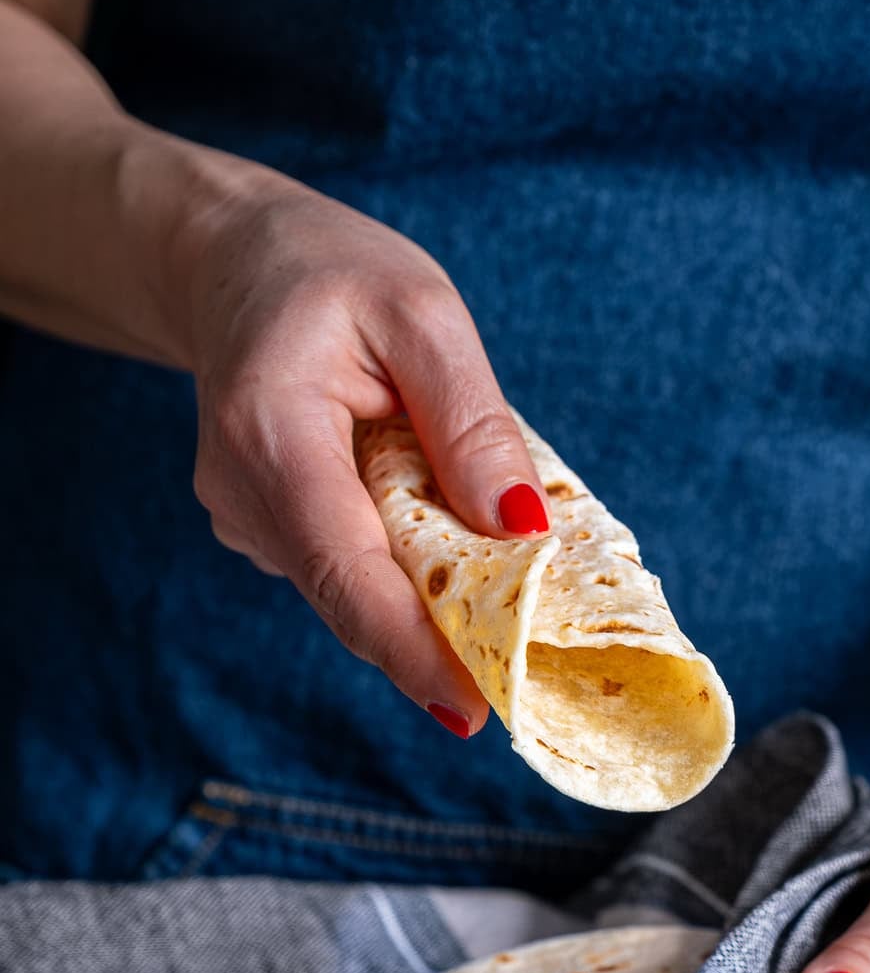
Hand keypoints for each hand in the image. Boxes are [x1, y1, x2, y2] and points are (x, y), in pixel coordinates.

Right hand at [182, 177, 550, 735]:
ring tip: (493, 557)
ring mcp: (247, 522)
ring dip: (433, 592)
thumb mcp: (423, 312)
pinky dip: (408, 564)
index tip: (472, 708)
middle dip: (442, 639)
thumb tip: (523, 528)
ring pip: (357, 591)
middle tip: (532, 665)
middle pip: (354, 600)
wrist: (235, 264)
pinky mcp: (268, 532)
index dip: (410, 650)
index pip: (345, 571)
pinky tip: (437, 520)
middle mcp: (243, 495)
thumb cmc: (330, 273)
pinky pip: (353, 569)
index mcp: (273, 434)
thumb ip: (472, 418)